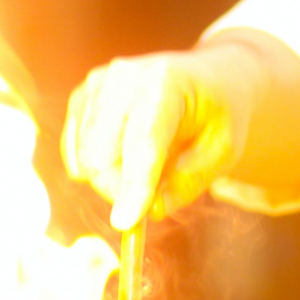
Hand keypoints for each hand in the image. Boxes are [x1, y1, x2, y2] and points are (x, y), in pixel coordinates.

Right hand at [62, 47, 254, 229]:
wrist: (205, 80)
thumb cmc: (217, 114)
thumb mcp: (225, 149)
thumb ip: (191, 180)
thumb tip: (153, 209)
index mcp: (164, 83)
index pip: (143, 142)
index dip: (133, 185)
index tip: (125, 222)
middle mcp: (123, 77)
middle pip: (100, 156)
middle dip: (121, 191)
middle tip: (151, 198)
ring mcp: (97, 85)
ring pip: (84, 159)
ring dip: (112, 181)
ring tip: (146, 169)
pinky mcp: (82, 98)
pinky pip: (74, 152)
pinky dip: (96, 169)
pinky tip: (123, 158)